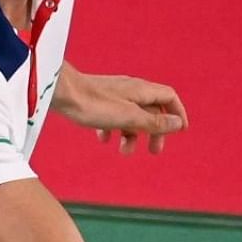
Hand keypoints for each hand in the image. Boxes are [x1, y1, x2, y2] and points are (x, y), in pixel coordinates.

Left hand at [52, 67, 188, 154]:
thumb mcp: (129, 118)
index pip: (169, 97)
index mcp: (141, 90)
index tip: (181, 131)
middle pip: (152, 110)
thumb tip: (178, 123)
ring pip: (131, 116)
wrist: (61, 92)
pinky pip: (113, 116)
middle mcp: (130, 90)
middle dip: (155, 131)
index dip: (177, 113)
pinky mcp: (98, 100)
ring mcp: (114, 95)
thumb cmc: (94, 104)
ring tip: (124, 152)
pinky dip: (113, 129)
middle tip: (154, 151)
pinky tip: (103, 139)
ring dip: (132, 135)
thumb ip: (155, 123)